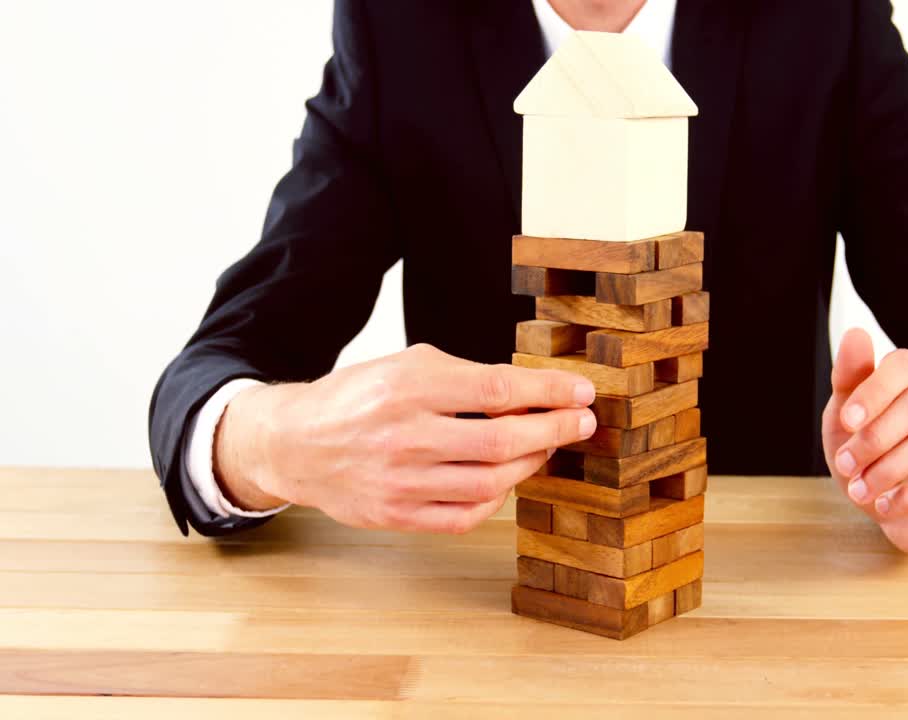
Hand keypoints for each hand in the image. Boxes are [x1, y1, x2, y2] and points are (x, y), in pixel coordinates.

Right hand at [213, 344, 596, 532]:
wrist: (295, 443)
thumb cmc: (359, 399)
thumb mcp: (407, 366)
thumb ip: (466, 377)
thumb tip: (534, 393)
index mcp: (408, 386)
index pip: (498, 389)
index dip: (549, 392)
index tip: (582, 392)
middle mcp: (404, 434)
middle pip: (501, 439)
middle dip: (554, 430)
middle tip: (582, 423)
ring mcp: (400, 480)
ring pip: (489, 482)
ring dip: (530, 463)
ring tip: (545, 447)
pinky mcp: (396, 515)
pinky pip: (465, 516)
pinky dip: (497, 500)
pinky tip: (506, 480)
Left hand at [822, 329, 907, 553]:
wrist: (884, 504)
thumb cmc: (864, 452)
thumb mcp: (843, 416)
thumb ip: (848, 377)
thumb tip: (855, 333)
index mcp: (907, 385)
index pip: (906, 365)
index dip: (875, 390)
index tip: (846, 420)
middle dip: (875, 438)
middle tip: (844, 464)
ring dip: (888, 469)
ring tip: (859, 489)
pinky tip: (884, 505)